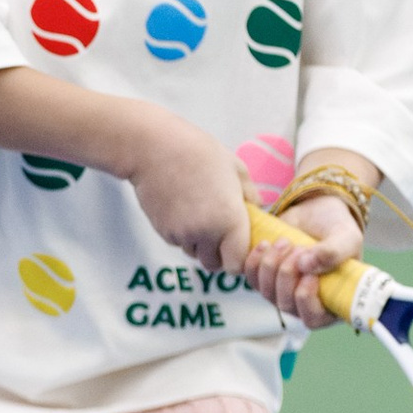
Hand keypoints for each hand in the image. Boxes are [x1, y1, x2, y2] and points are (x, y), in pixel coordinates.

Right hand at [125, 114, 252, 273]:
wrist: (154, 148)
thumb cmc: (199, 152)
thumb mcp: (236, 168)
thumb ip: (251, 195)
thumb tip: (257, 211)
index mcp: (230, 219)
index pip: (237, 264)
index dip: (239, 259)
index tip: (239, 246)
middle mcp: (205, 233)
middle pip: (214, 264)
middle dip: (219, 254)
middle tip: (221, 233)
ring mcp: (181, 234)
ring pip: (195, 253)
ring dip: (200, 244)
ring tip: (201, 214)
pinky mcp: (163, 231)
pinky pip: (178, 242)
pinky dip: (183, 234)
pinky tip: (183, 208)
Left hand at [245, 197, 365, 331]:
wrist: (315, 212)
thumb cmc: (337, 229)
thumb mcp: (346, 237)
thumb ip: (334, 252)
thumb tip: (306, 266)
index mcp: (330, 302)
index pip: (313, 318)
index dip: (306, 301)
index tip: (310, 275)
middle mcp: (305, 303)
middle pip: (286, 305)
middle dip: (288, 275)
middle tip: (300, 248)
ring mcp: (282, 292)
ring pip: (267, 293)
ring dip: (272, 266)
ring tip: (285, 242)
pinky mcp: (266, 278)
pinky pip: (252, 280)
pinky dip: (255, 262)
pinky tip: (266, 244)